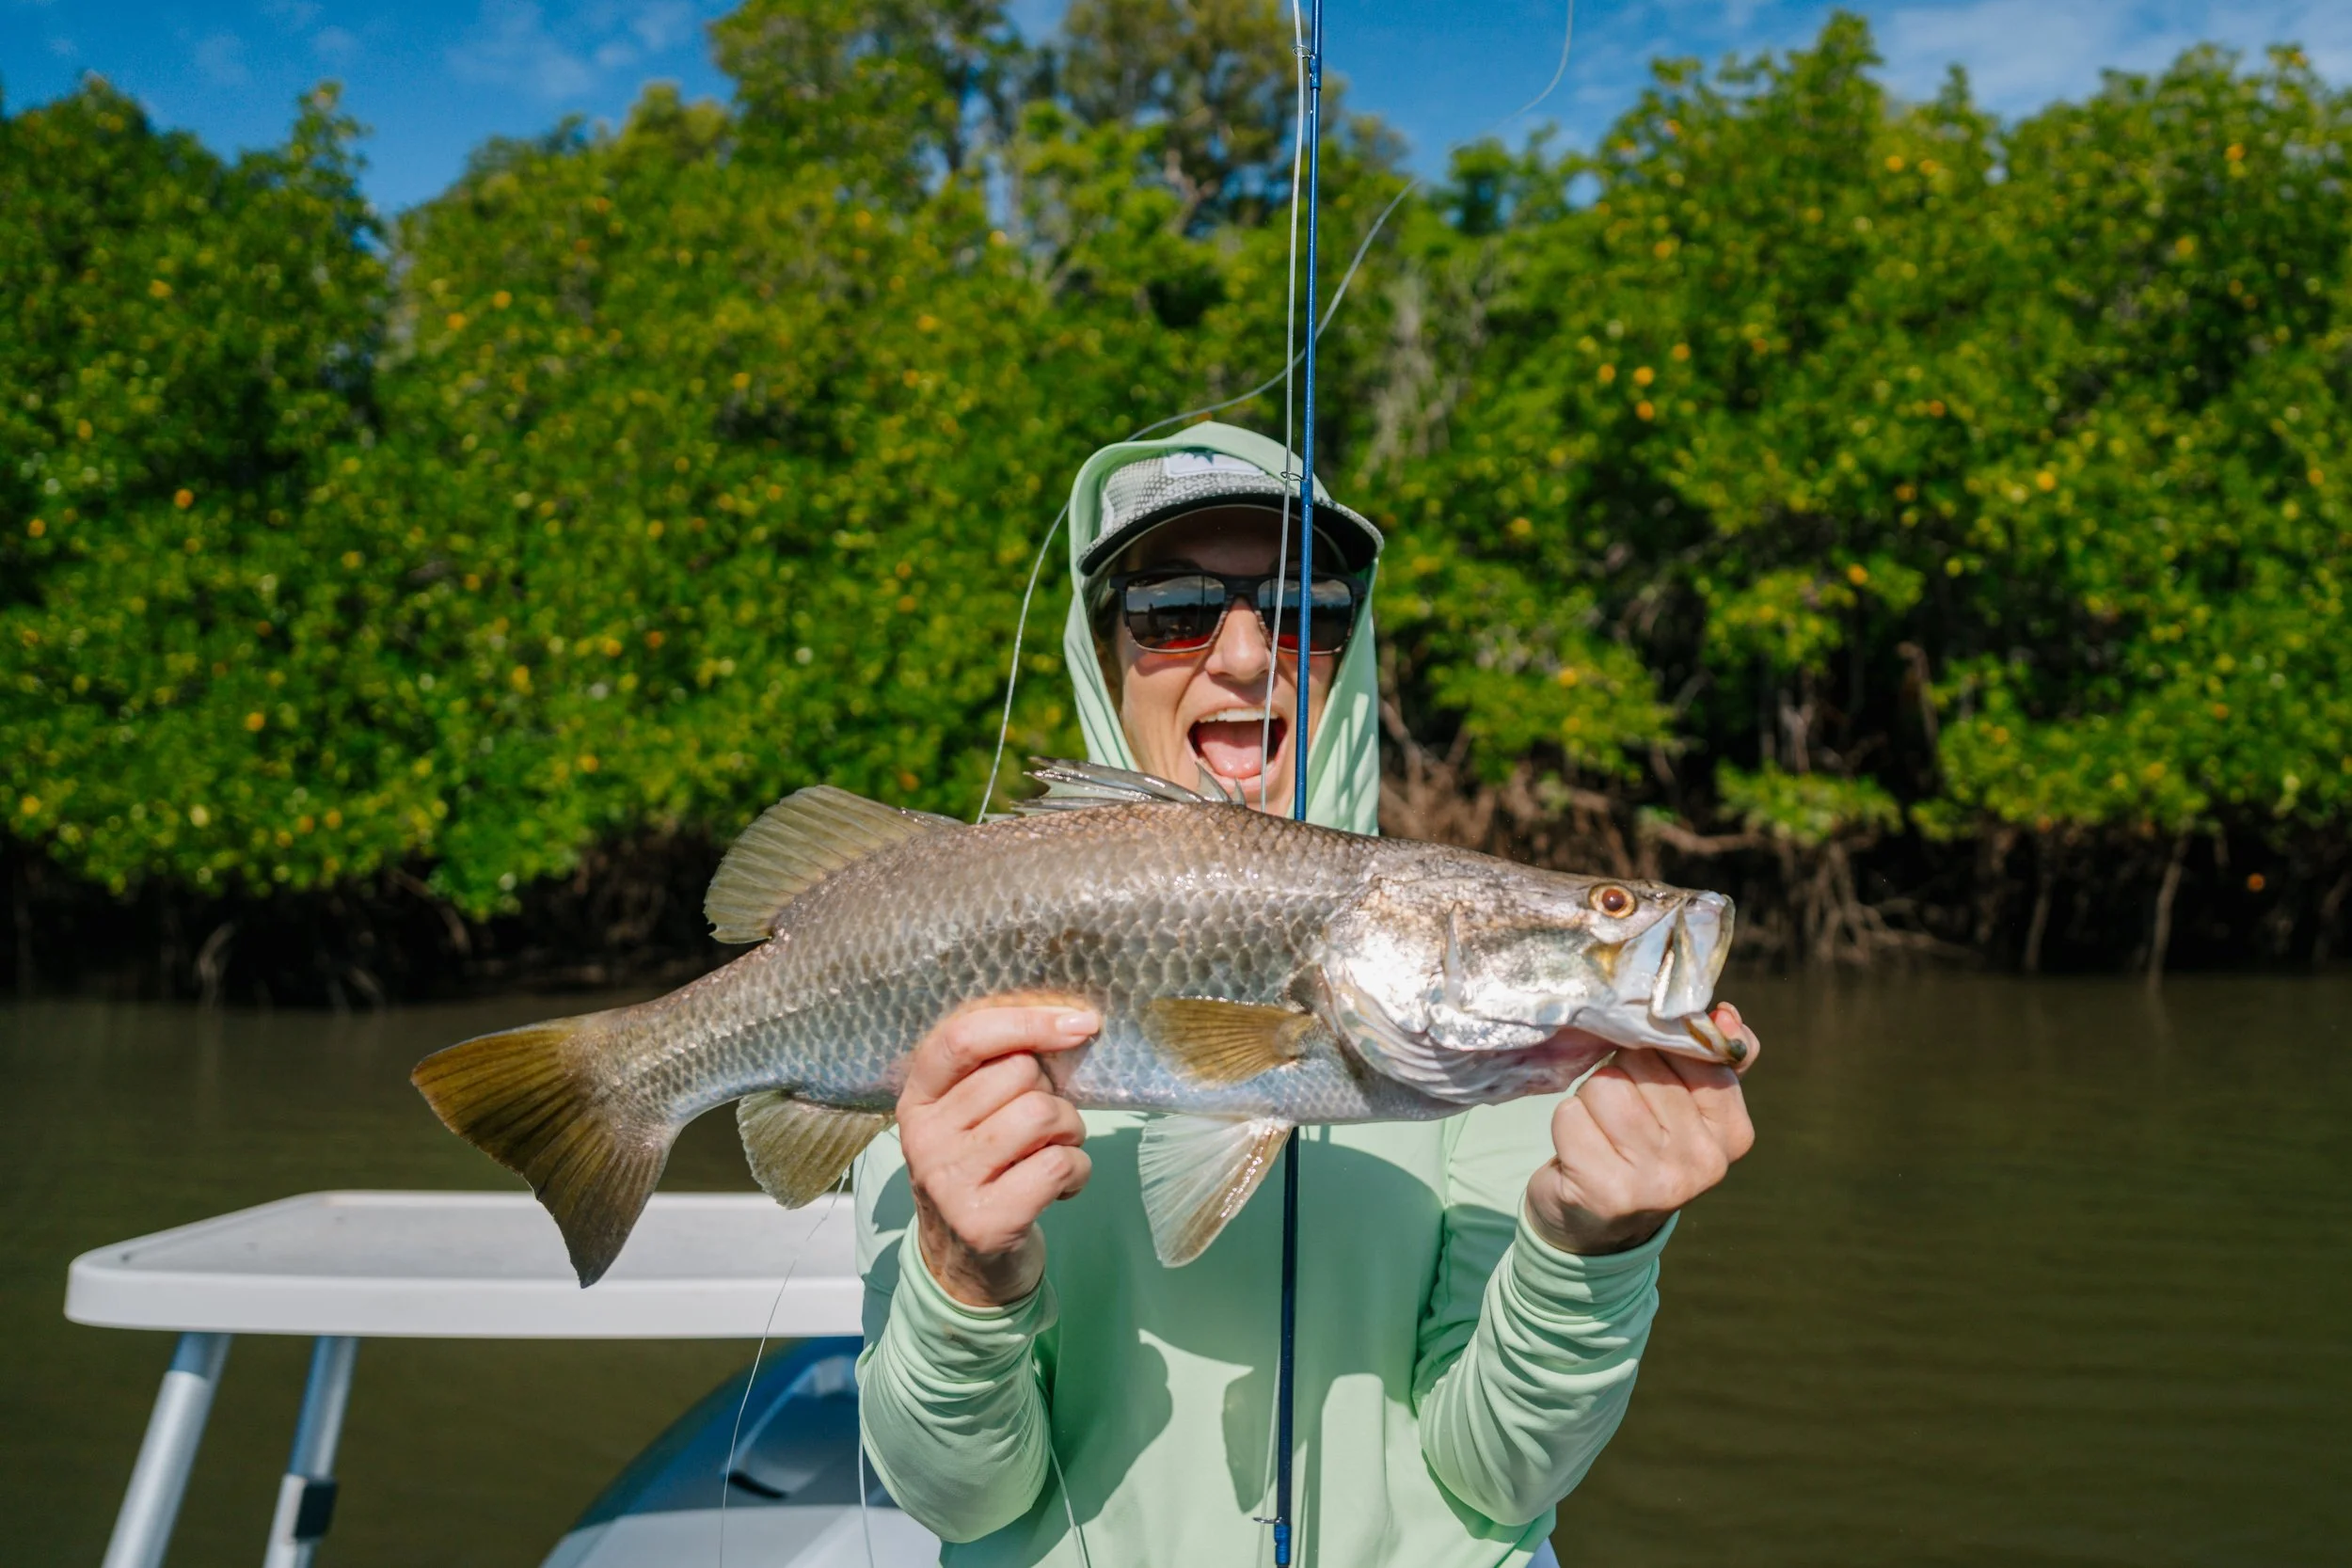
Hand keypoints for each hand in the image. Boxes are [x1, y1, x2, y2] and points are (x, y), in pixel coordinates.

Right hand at [897, 997, 1099, 1307]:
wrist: (966, 1267)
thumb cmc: (985, 1171)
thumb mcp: (971, 1117)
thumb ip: (999, 1069)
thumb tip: (1073, 1023)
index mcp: (918, 1098)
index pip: (964, 1037)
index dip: (1026, 1021)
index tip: (1079, 1024)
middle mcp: (923, 1136)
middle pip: (1018, 1073)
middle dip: (1053, 1093)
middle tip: (1045, 1127)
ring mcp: (950, 1181)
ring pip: (1042, 1114)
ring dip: (1070, 1130)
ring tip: (1055, 1151)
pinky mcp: (985, 1221)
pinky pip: (1059, 1165)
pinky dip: (1078, 1171)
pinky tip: (1062, 1185)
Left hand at [1524, 1001, 1758, 1255]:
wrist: (1597, 1225)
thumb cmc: (1640, 1148)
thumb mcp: (1686, 1106)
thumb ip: (1712, 1056)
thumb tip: (1723, 1013)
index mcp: (1733, 1133)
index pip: (1694, 1051)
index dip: (1657, 1051)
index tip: (1649, 1077)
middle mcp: (1705, 1161)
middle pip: (1643, 1063)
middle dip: (1620, 1074)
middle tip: (1620, 1114)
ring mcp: (1659, 1181)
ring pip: (1605, 1085)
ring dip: (1589, 1099)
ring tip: (1599, 1131)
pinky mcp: (1608, 1192)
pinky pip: (1570, 1115)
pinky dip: (1566, 1124)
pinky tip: (1579, 1150)